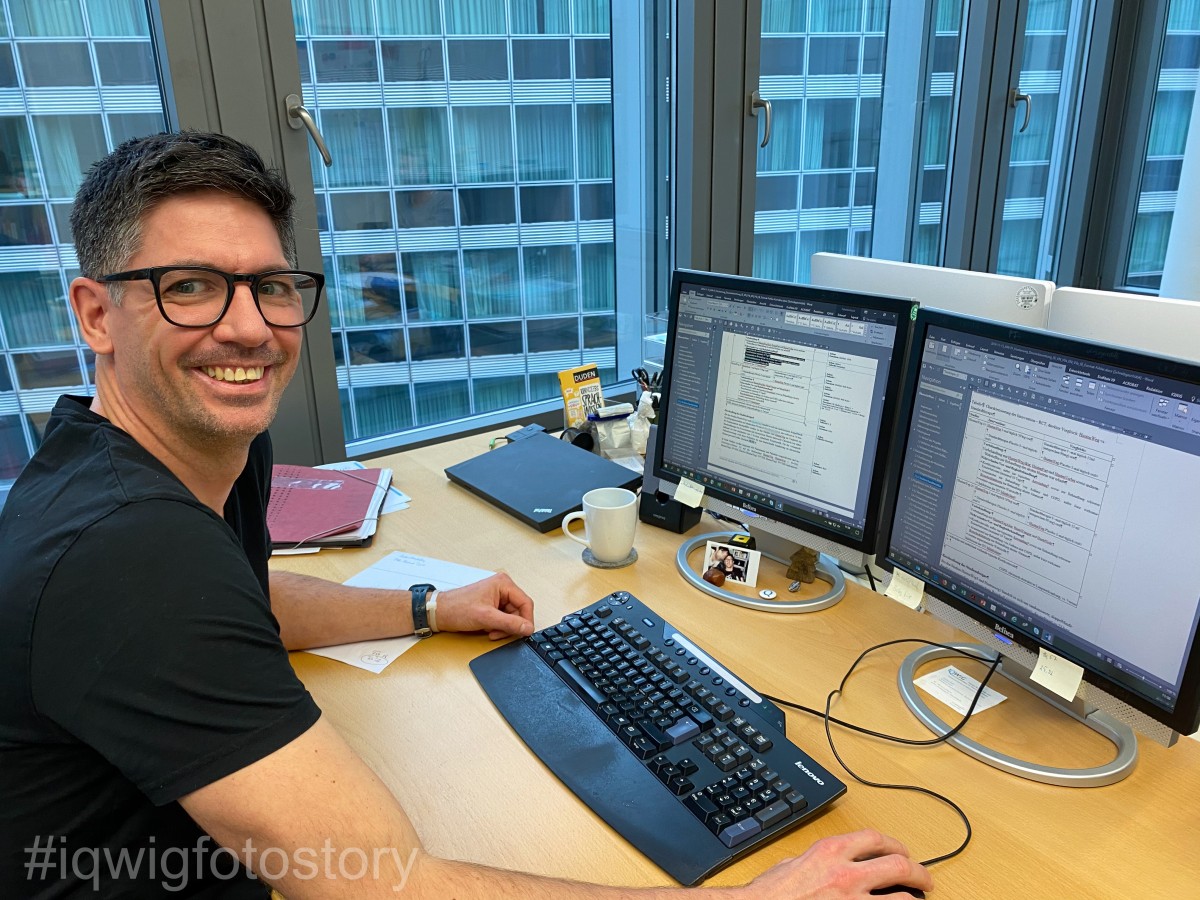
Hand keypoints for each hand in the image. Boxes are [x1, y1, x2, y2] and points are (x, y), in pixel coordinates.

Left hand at [434, 572, 534, 639]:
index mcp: (503, 584)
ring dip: (503, 628)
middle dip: (510, 625)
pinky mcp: (492, 605)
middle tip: (498, 632)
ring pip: (512, 617)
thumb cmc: (457, 608)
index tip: (524, 633)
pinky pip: (503, 619)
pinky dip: (498, 627)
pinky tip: (488, 629)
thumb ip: (509, 623)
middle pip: (519, 611)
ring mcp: (497, 596)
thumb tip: (527, 628)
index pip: (526, 603)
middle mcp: (502, 588)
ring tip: (490, 631)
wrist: (440, 613)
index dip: (526, 620)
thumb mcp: (486, 618)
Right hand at [738, 830, 932, 898]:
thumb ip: (818, 860)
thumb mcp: (793, 864)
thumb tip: (828, 862)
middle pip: (898, 865)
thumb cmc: (769, 894)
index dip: (896, 845)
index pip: (875, 839)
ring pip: (900, 899)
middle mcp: (846, 874)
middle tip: (925, 880)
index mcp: (830, 852)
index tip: (902, 852)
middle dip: (919, 872)